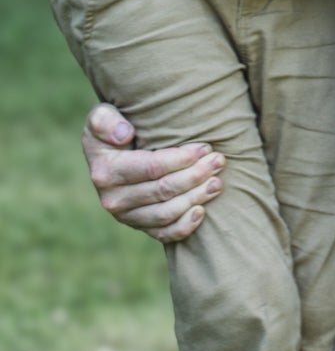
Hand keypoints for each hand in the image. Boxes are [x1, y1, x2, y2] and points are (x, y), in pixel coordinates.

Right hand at [83, 103, 224, 243]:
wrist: (108, 153)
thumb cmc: (111, 129)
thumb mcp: (101, 116)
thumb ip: (105, 120)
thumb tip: (124, 134)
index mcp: (105, 171)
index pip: (152, 168)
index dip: (181, 159)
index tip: (204, 147)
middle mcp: (113, 198)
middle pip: (163, 190)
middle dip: (195, 175)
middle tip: (218, 161)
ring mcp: (126, 216)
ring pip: (166, 213)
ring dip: (196, 198)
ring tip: (217, 182)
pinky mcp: (138, 226)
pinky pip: (163, 234)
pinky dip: (184, 227)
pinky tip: (202, 211)